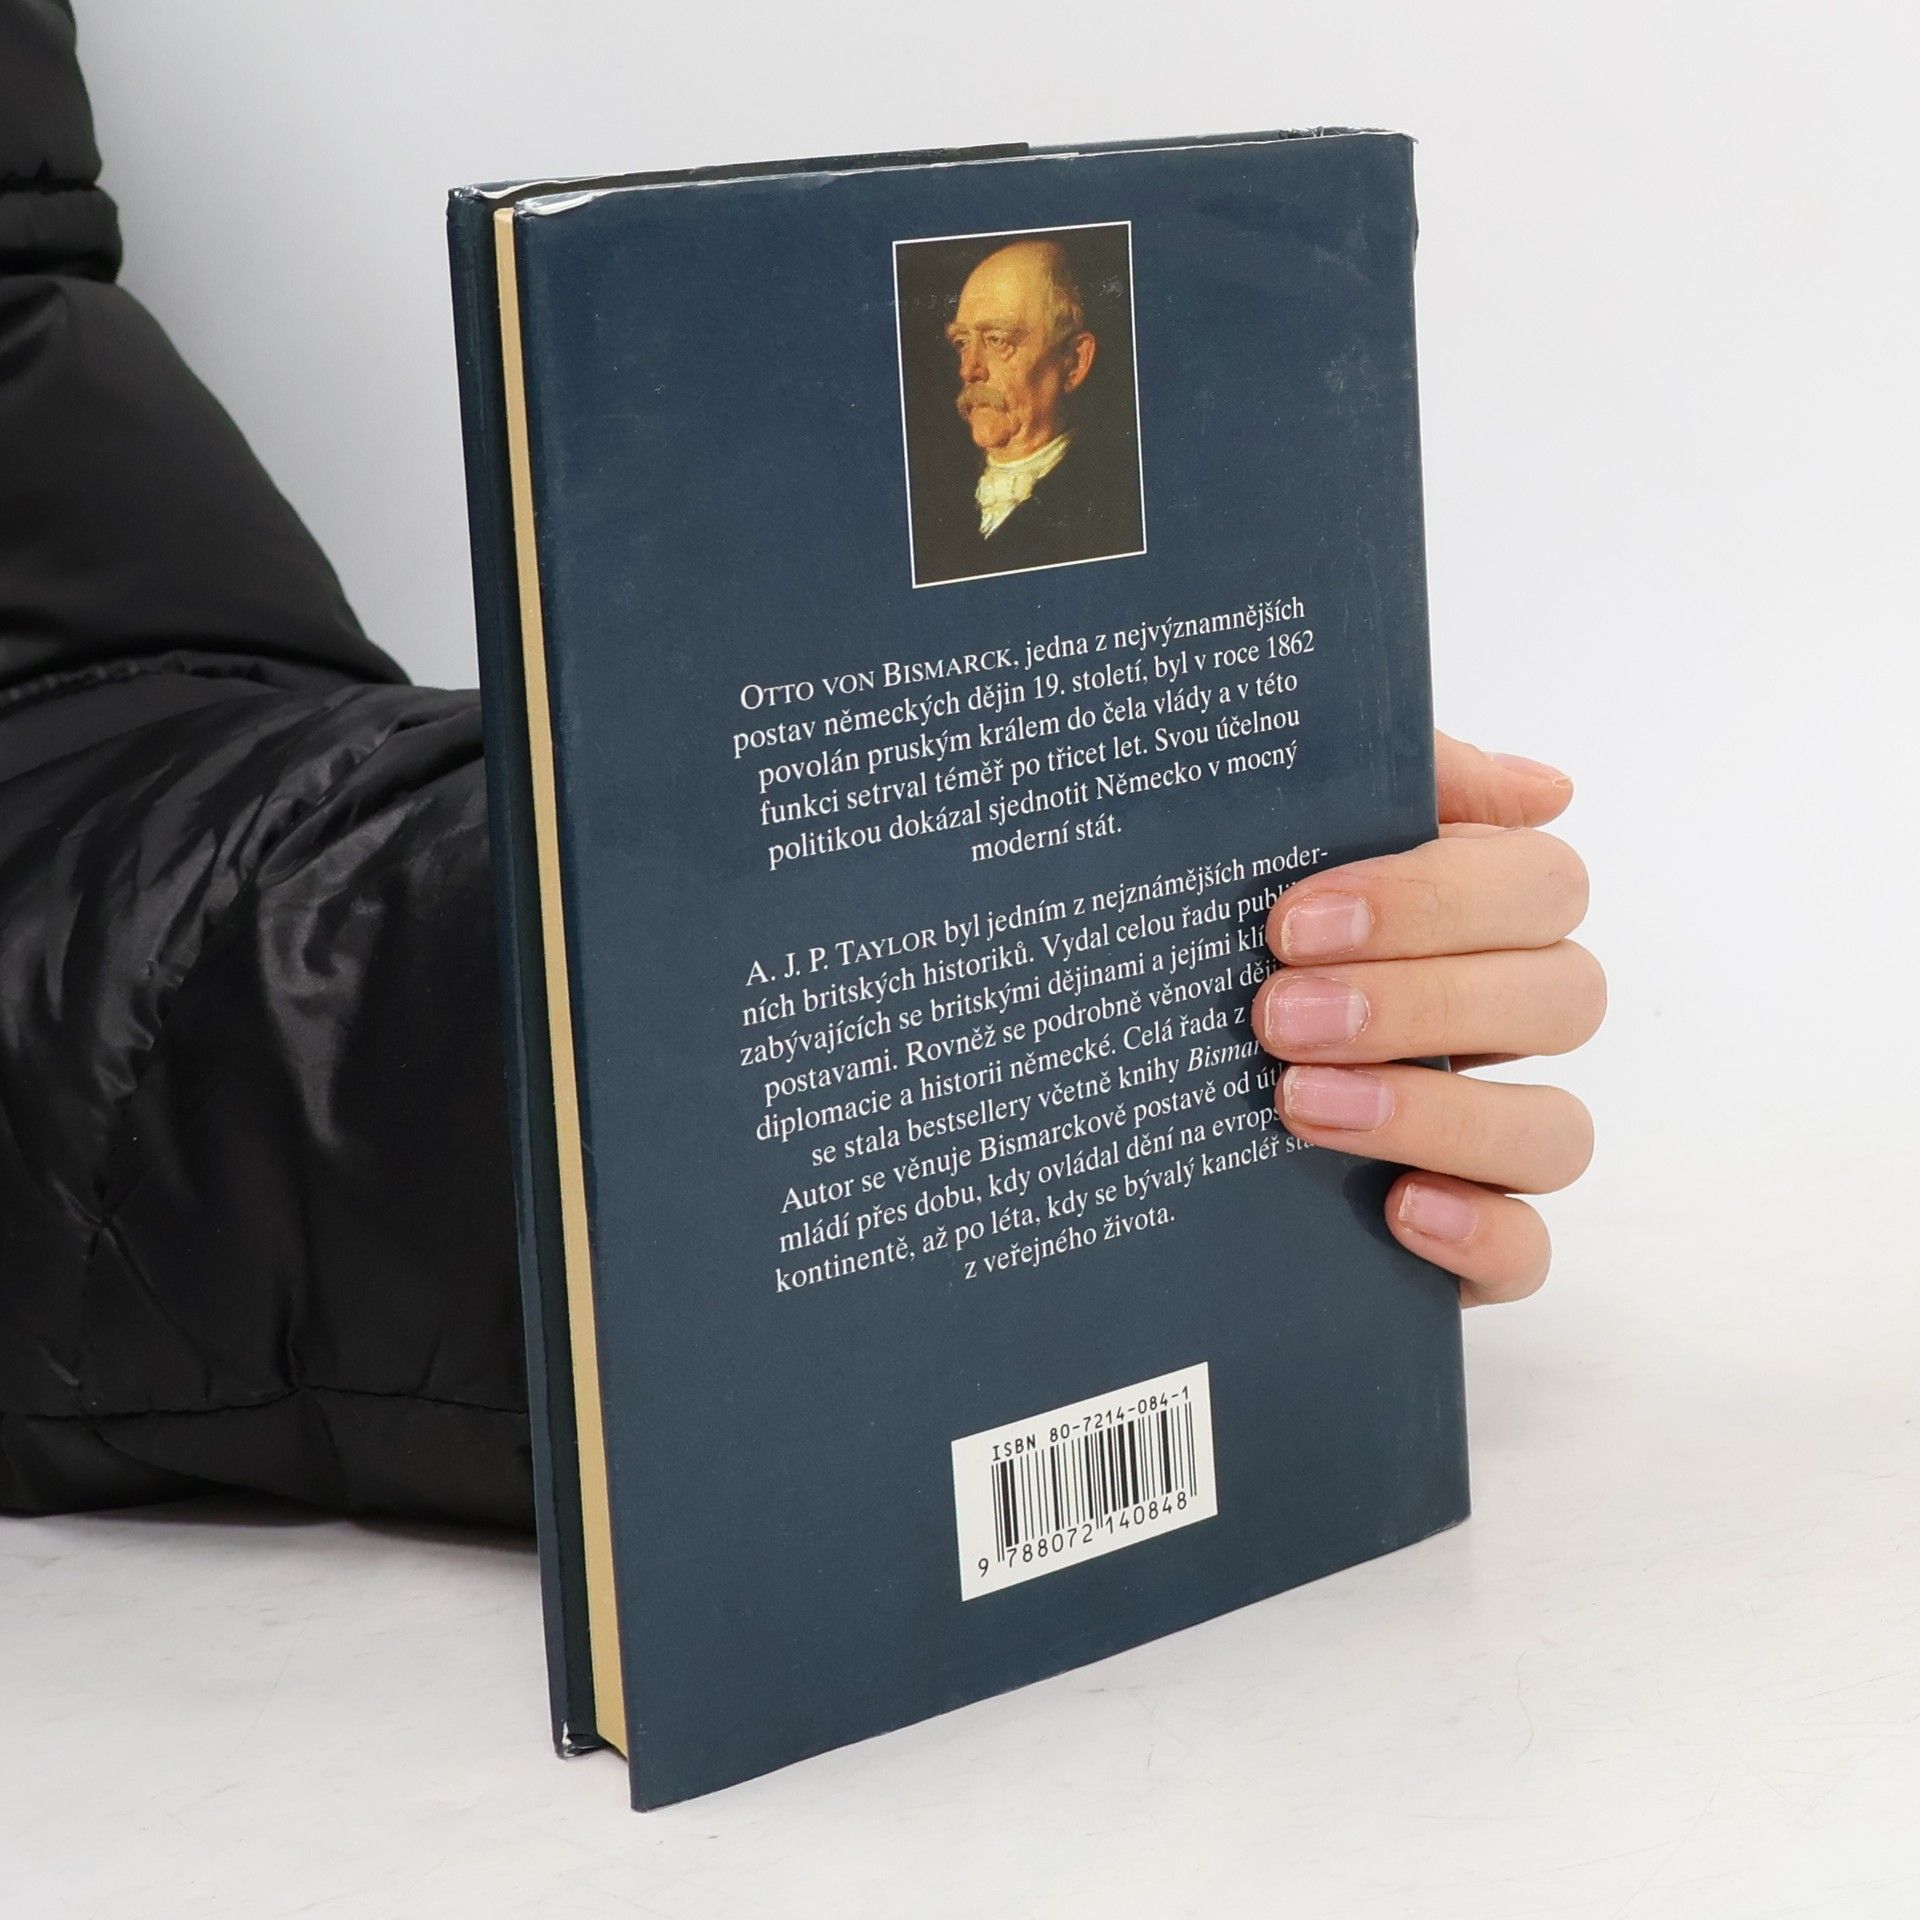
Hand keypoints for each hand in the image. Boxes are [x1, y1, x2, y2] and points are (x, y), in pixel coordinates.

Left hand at [1252, 732, 1604, 1304]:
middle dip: (1421, 1002)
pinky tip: (1397, 1208)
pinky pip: (1528, 1252)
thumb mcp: (1272, 829)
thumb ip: (1389, 779)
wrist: (1116, 1086)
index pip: (1540, 884)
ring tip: (1298, 1103)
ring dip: (1437, 1112)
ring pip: (1556, 1130)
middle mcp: (1499, 1025)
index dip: (1435, 899)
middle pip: (1562, 999)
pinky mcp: (1464, 1240)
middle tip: (1277, 1014)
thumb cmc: (1218, 934)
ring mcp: (1489, 1140)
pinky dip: (1481, 1233)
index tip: (1295, 920)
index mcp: (1474, 918)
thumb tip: (1542, 788)